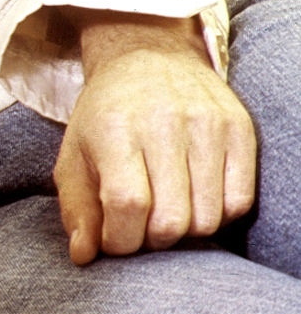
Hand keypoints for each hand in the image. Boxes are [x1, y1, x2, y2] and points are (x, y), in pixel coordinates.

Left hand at [54, 15, 255, 262]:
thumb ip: (76, 209)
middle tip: (141, 228)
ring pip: (208, 218)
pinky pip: (239, 202)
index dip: (121, 240)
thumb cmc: (105, 117)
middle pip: (172, 220)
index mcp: (115, 130)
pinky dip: (217, 216)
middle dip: (152, 241)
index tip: (116, 240)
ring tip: (166, 213)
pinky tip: (195, 200)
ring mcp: (208, 125)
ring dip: (185, 231)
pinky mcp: (239, 129)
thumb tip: (85, 256)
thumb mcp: (74, 156)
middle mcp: (165, 124)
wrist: (149, 57)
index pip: (128, 206)